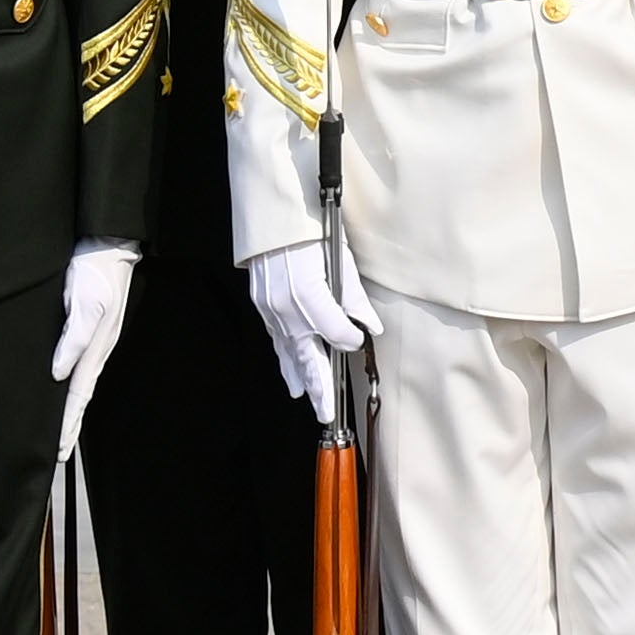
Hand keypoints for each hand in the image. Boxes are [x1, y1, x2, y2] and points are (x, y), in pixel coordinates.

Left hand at [49, 245, 139, 461]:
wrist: (108, 246)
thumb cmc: (96, 272)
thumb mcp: (85, 303)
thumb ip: (73, 337)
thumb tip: (59, 373)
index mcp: (96, 346)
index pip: (79, 393)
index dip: (68, 420)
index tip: (59, 447)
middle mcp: (96, 348)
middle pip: (82, 394)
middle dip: (71, 423)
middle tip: (59, 451)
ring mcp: (95, 341)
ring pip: (82, 383)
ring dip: (71, 409)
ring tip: (61, 430)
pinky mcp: (90, 329)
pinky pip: (79, 367)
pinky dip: (72, 388)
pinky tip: (65, 390)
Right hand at [245, 241, 371, 425]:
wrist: (274, 220)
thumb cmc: (312, 233)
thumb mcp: (341, 259)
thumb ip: (355, 298)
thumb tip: (370, 328)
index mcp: (310, 295)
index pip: (336, 333)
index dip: (350, 339)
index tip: (358, 341)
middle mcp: (288, 309)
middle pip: (307, 356)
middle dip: (320, 387)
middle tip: (328, 414)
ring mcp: (272, 311)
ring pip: (289, 354)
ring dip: (301, 380)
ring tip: (312, 402)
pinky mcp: (264, 308)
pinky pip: (276, 342)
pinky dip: (285, 362)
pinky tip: (292, 378)